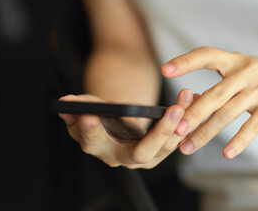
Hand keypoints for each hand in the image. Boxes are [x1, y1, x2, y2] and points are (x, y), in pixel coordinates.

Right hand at [58, 90, 196, 168]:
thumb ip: (76, 108)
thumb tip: (64, 103)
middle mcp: (121, 159)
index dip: (89, 129)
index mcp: (97, 146)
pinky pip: (176, 139)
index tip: (90, 115)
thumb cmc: (101, 115)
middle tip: (173, 111)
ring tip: (187, 98)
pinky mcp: (160, 152)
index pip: (92, 141)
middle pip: (141, 153)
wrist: (117, 126)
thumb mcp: (87, 109)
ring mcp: (144, 158)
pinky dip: (187, 121)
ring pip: (166, 146)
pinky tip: (192, 99)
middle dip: (159, 133)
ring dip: (180, 123)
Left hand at [161, 46, 257, 158]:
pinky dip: (239, 140)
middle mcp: (246, 71)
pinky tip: (227, 153)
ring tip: (188, 146)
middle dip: (192, 114)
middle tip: (174, 131)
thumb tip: (191, 101)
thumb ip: (221, 85)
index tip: (165, 70)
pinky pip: (253, 125)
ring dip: (206, 132)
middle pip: (214, 93)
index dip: (185, 61)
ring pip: (228, 112)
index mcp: (235, 60)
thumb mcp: (245, 73)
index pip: (207, 55)